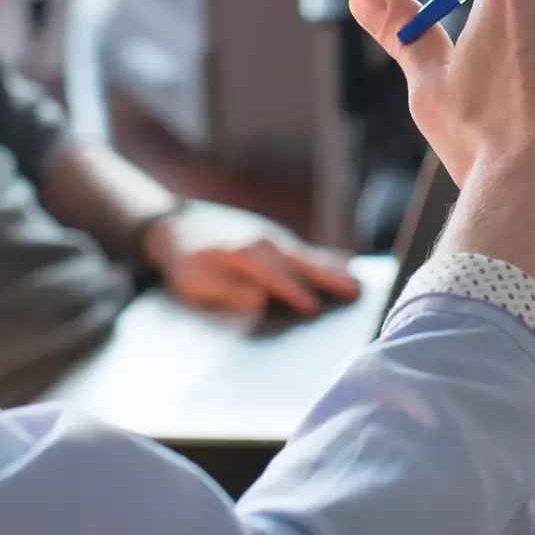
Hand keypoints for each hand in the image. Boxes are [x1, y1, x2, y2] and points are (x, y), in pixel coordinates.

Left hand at [142, 205, 359, 317]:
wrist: (177, 225)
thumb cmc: (186, 263)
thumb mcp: (195, 284)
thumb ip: (228, 292)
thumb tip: (260, 300)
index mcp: (243, 253)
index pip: (274, 276)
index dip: (293, 292)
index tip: (313, 309)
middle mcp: (263, 240)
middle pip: (300, 262)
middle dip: (327, 277)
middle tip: (355, 291)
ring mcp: (272, 237)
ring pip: (307, 255)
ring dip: (333, 268)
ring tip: (357, 282)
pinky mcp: (276, 238)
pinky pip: (304, 250)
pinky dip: (325, 258)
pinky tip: (345, 264)